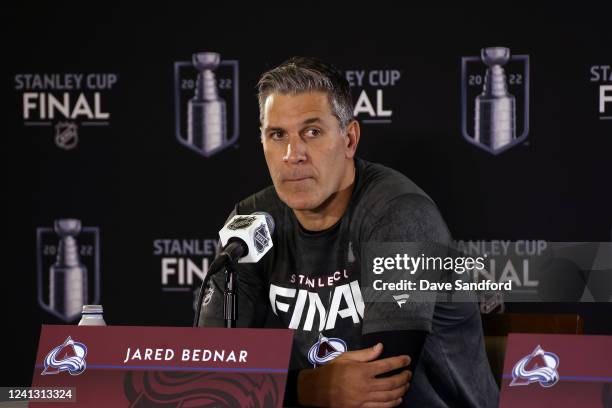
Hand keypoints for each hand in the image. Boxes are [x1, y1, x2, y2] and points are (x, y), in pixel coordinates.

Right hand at [297, 343, 411, 406]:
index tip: (407, 359)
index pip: (386, 365)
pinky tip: (398, 399)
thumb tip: (380, 347)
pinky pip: (382, 407)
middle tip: (408, 373)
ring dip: (401, 390)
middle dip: (404, 377)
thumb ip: (365, 354)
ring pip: (390, 396)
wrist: (318, 390)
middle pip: (392, 382)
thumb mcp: (346, 357)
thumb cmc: (332, 371)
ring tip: (406, 385)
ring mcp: (365, 399)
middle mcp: (366, 385)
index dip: (400, 362)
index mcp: (362, 371)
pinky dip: (393, 403)